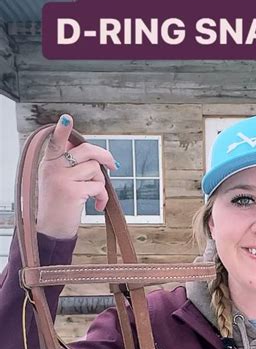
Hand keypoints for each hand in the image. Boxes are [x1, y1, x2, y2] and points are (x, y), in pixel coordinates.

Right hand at [36, 113, 117, 238]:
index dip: (62, 130)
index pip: (55, 141)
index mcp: (49, 162)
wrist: (51, 230)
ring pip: (95, 170)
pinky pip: (98, 187)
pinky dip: (102, 197)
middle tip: (114, 165)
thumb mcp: (58, 180)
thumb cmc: (59, 205)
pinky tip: (97, 206)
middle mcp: (52, 167)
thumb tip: (95, 156)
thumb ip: (70, 165)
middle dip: (104, 156)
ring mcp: (61, 178)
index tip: (67, 119)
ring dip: (100, 184)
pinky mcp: (71, 191)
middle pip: (86, 151)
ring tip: (94, 196)